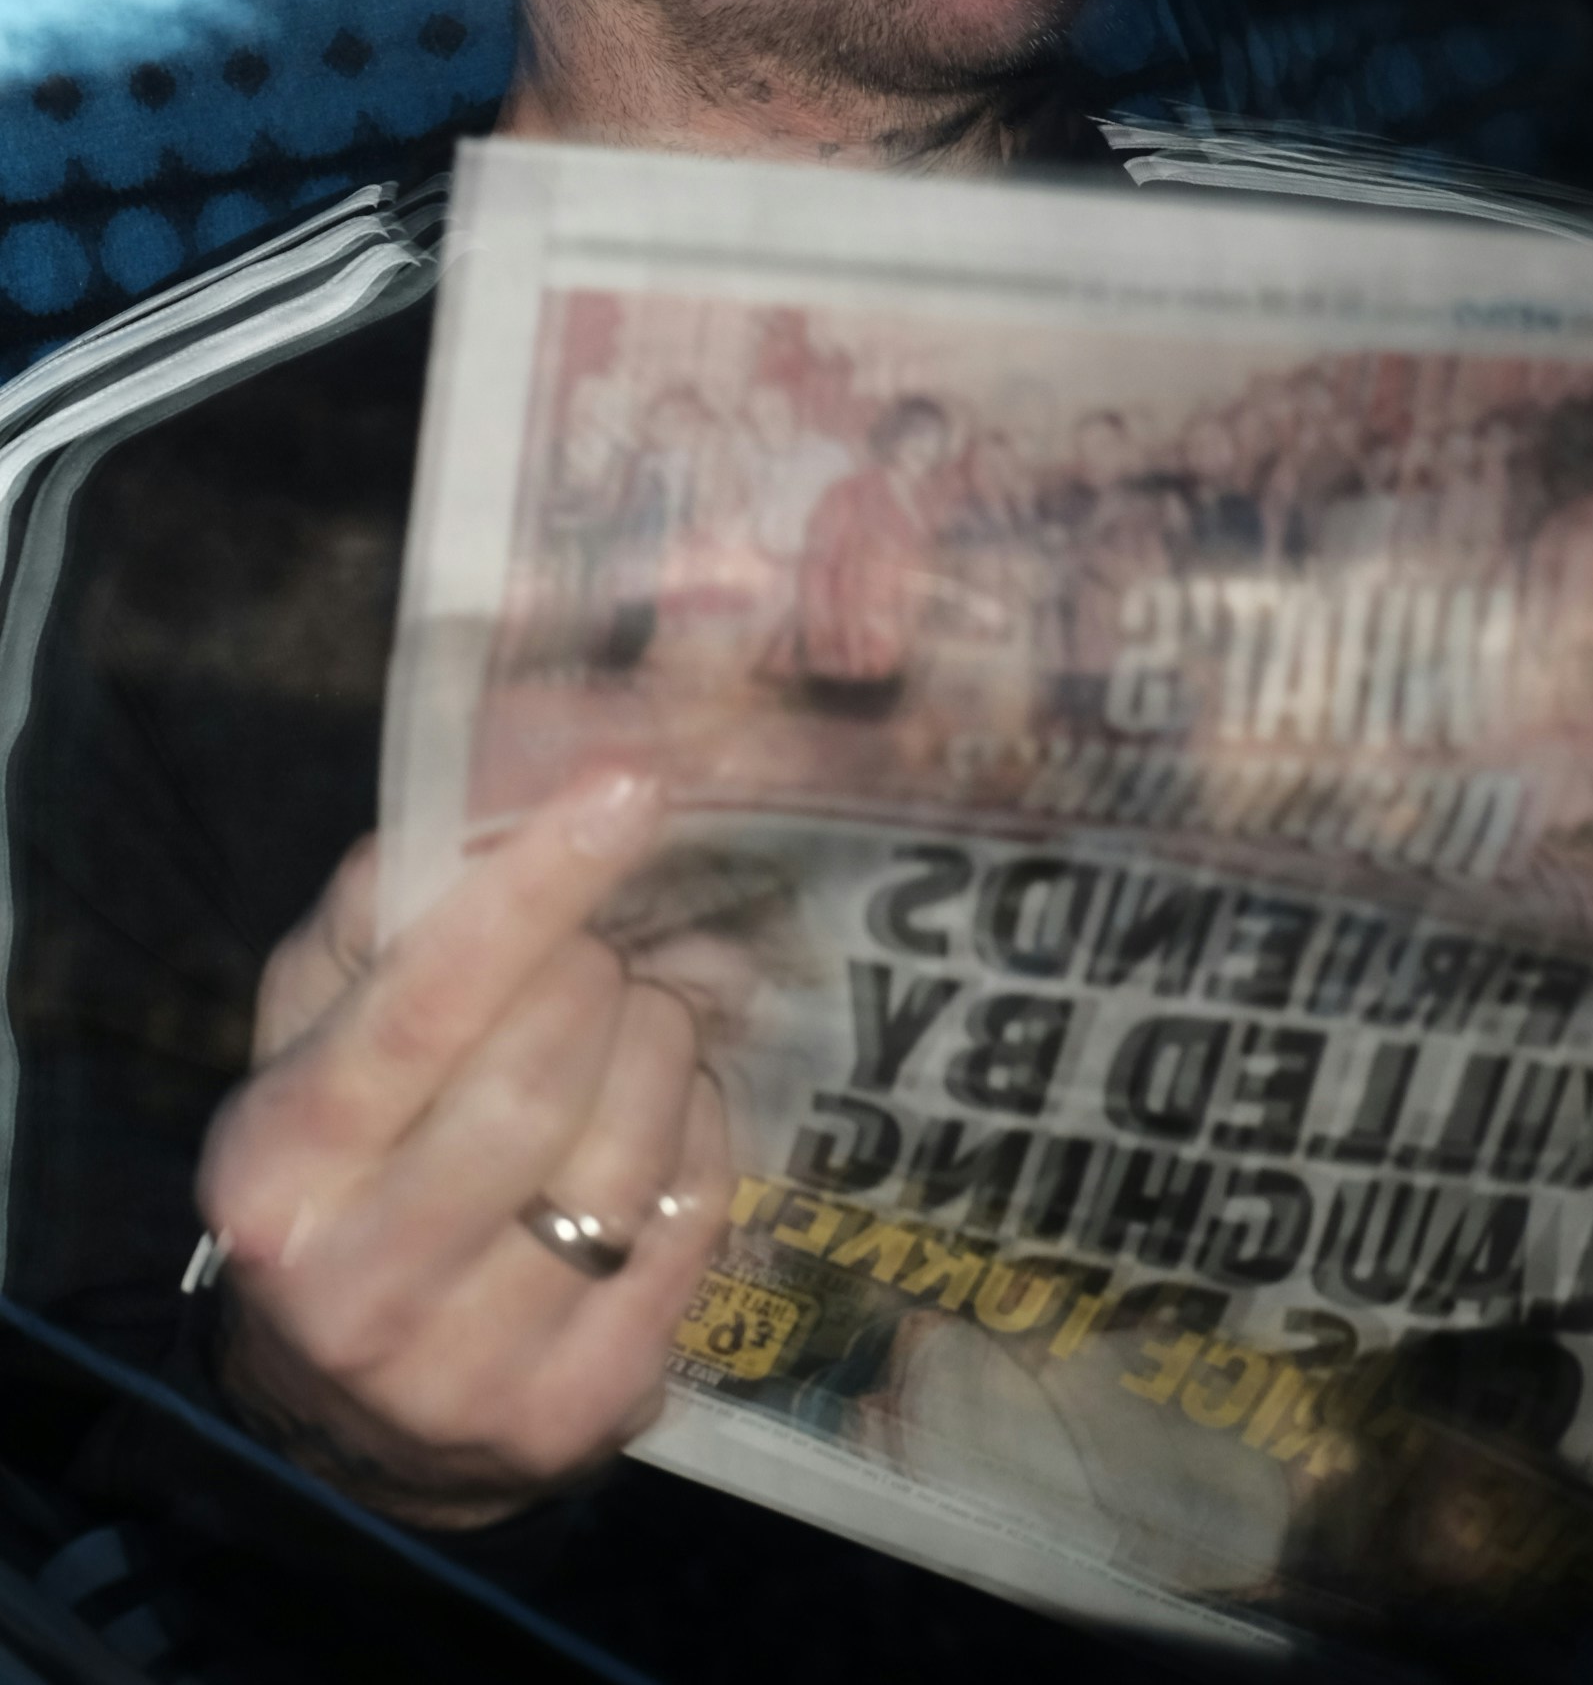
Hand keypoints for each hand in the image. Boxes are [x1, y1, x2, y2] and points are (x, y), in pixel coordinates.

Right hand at [198, 768, 732, 1525]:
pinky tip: (667, 1119)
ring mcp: (464, 1372)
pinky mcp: (569, 1419)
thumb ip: (381, 916)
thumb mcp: (313, 1031)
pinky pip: (686, 1231)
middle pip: (537, 1080)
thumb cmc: (344, 1162)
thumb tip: (490, 804)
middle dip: (603, 981)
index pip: (425, 1002)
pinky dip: (698, 1145)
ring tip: (642, 1028)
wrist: (342, 1413)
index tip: (628, 788)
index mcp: (277, 1164)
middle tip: (609, 956)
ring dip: (663, 1055)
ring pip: (625, 1161)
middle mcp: (355, 1284)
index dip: (536, 884)